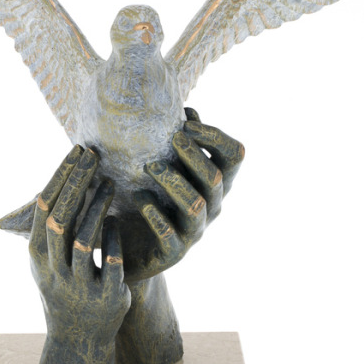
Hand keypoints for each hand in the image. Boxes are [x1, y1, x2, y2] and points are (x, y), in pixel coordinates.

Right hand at [29, 145, 130, 363]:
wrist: (79, 337)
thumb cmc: (63, 287)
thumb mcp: (47, 260)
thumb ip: (48, 225)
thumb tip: (48, 184)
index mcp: (36, 255)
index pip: (43, 206)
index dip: (61, 175)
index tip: (77, 149)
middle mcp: (52, 269)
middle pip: (60, 218)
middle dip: (77, 183)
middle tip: (94, 154)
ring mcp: (78, 285)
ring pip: (84, 240)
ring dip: (96, 207)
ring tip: (110, 182)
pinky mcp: (106, 297)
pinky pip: (112, 262)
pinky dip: (114, 239)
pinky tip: (119, 220)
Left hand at [120, 108, 244, 282]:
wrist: (129, 250)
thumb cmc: (150, 200)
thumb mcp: (167, 169)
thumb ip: (181, 144)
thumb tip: (190, 112)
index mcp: (214, 182)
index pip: (234, 156)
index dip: (216, 137)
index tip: (186, 124)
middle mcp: (211, 206)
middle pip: (217, 177)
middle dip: (195, 155)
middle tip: (172, 138)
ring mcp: (194, 231)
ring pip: (196, 204)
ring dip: (175, 181)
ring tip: (150, 167)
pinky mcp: (173, 252)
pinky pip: (170, 233)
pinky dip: (155, 214)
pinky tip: (139, 199)